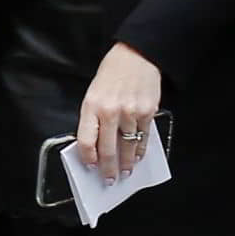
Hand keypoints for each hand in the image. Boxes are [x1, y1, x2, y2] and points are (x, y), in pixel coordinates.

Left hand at [76, 42, 161, 185]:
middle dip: (108, 169)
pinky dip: (140, 150)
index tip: (91, 167)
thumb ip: (92, 118)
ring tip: (124, 172)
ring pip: (127, 147)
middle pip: (108, 150)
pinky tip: (136, 157)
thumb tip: (94, 145)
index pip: (86, 141)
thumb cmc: (112, 74)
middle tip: (109, 180)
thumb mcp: (93, 94)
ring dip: (126, 163)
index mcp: (92, 106)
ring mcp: (131, 112)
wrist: (136, 56)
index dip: (88, 158)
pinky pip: (143, 138)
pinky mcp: (148, 112)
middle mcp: (111, 111)